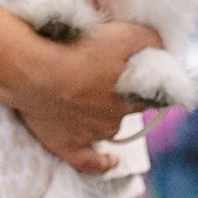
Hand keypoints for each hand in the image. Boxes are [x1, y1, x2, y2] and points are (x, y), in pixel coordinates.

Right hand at [8, 21, 164, 172]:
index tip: (136, 75)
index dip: (143, 84)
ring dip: (105, 120)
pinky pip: (88, 162)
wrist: (37, 72)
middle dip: (122, 100)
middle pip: (127, 111)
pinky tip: (111, 161)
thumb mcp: (124, 35)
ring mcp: (91, 134)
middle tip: (108, 82)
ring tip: (93, 103)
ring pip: (107, 130)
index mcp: (131, 96)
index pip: (149, 94)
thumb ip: (148, 41)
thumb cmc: (80, 51)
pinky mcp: (67, 145)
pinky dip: (101, 163)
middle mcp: (116, 119)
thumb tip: (161, 47)